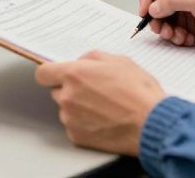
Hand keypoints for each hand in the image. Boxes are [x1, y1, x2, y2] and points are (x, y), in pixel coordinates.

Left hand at [35, 51, 165, 155]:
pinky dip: (84, 123)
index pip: (43, 73)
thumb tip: (81, 61)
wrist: (151, 123)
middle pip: (56, 91)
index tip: (56, 75)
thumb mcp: (119, 61)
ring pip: (66, 109)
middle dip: (70, 89)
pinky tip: (103, 120)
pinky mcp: (77, 136)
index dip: (50, 73)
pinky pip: (74, 126)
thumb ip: (92, 57)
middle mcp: (67, 96)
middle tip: (93, 91)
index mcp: (74, 74)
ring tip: (103, 107)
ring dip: (78, 107)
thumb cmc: (139, 92)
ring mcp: (71, 119)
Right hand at [138, 0, 194, 53]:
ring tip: (177, 36)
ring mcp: (185, 10)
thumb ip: (173, 1)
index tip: (144, 11)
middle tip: (162, 29)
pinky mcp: (189, 26)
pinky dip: (176, 38)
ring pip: (162, 21)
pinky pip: (172, 33)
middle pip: (155, 4)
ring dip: (167, 31)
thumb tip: (152, 7)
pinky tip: (188, 39)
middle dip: (156, 19)